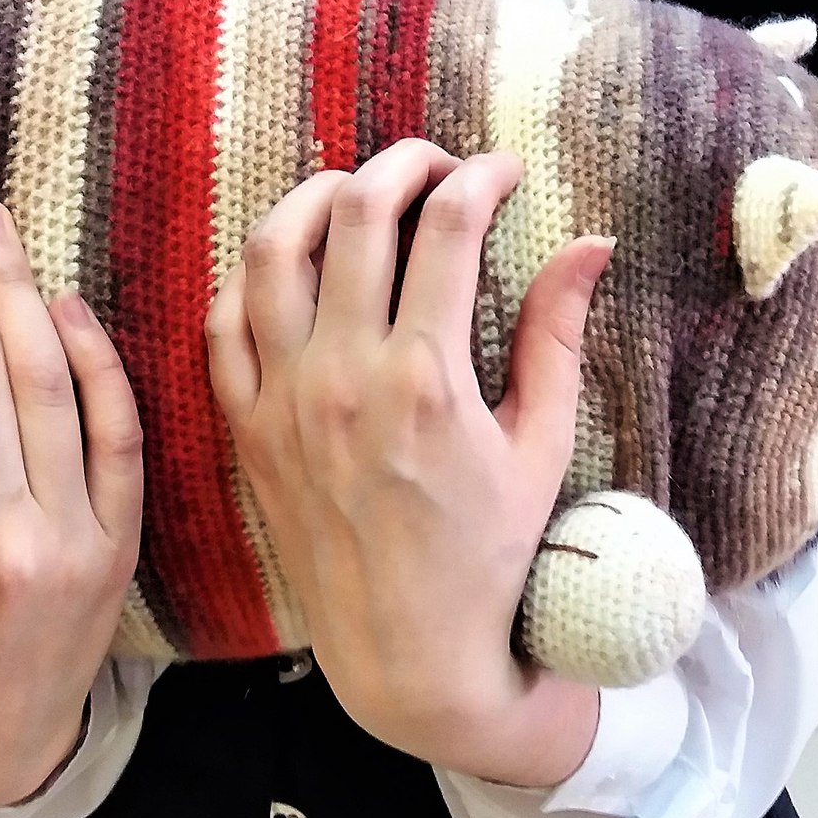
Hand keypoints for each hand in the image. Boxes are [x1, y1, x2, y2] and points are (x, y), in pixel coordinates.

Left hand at [206, 140, 610, 788]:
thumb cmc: (489, 554)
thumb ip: (557, 336)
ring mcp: (283, 400)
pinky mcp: (246, 428)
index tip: (504, 170)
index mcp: (426, 379)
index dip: (481, 177)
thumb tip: (592, 243)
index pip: (447, 228)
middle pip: (356, 213)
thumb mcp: (540, 446)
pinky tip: (293, 260)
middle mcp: (343, 377)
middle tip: (438, 164)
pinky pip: (224, 322)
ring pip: (271, 249)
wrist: (409, 654)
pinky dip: (254, 273)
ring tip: (357, 189)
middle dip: (404, 163)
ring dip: (314, 195)